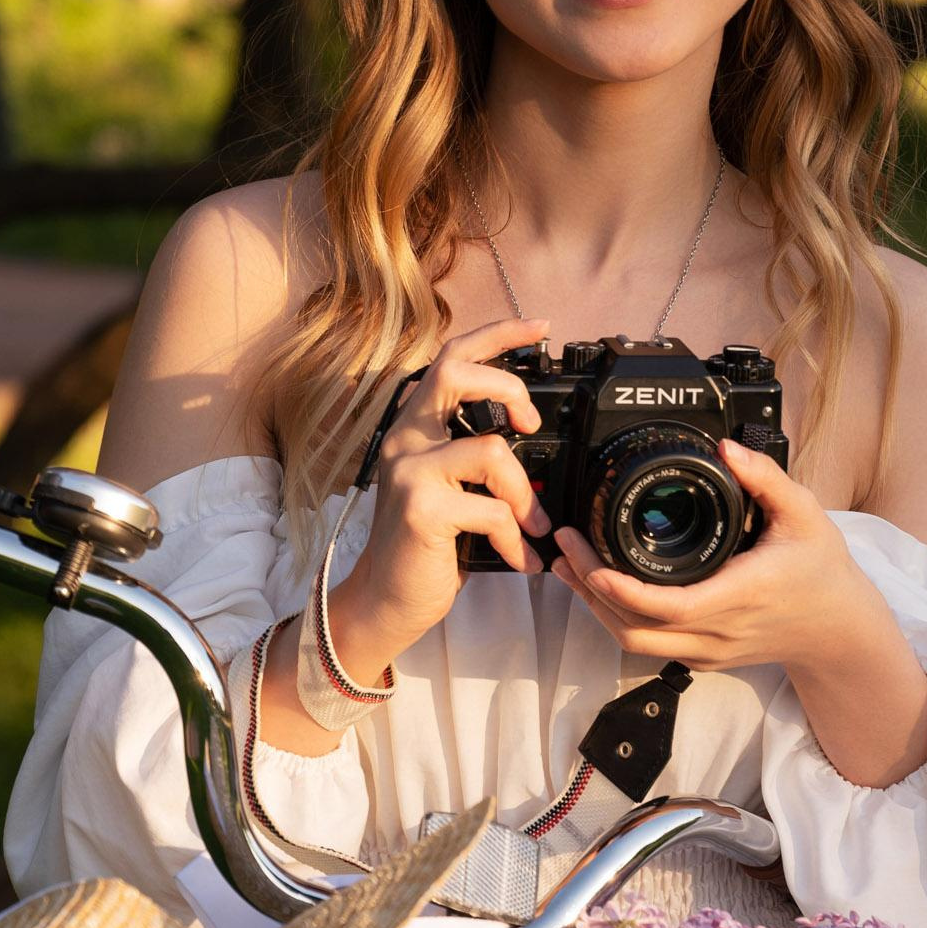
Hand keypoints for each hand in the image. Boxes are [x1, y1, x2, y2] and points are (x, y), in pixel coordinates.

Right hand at [323, 316, 554, 681]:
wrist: (386, 600)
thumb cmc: (426, 546)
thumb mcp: (451, 489)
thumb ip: (477, 456)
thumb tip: (532, 440)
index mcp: (416, 428)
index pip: (452, 358)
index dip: (498, 335)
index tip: (540, 327)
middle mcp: (405, 440)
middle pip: (456, 373)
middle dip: (508, 388)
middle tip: (531, 425)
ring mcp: (410, 472)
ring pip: (492, 450)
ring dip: (525, 493)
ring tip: (533, 525)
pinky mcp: (422, 510)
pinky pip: (491, 511)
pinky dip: (514, 540)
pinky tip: (518, 559)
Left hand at [549, 437, 854, 671]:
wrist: (838, 630)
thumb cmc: (822, 572)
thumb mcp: (804, 513)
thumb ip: (766, 477)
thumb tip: (728, 447)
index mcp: (740, 594)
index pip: (669, 605)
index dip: (621, 590)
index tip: (589, 562)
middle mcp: (720, 630)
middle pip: (634, 628)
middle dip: (589, 591)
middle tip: (564, 547)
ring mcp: (709, 651)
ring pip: (634, 643)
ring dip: (596, 608)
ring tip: (570, 566)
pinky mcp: (703, 659)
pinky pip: (649, 646)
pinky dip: (618, 619)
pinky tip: (601, 590)